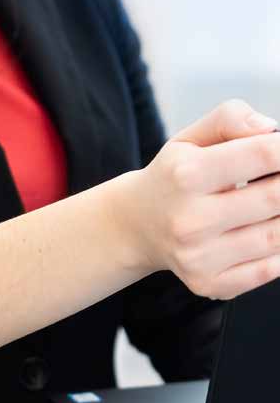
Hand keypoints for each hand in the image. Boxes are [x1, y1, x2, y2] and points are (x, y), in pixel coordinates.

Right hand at [116, 99, 279, 299]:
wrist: (137, 225)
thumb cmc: (173, 177)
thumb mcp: (190, 138)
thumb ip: (230, 119)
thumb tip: (269, 130)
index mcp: (186, 173)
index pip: (263, 155)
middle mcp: (190, 218)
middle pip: (276, 197)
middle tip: (278, 179)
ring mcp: (200, 256)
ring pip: (278, 236)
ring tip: (269, 204)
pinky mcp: (210, 284)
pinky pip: (270, 269)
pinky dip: (278, 249)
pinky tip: (264, 230)